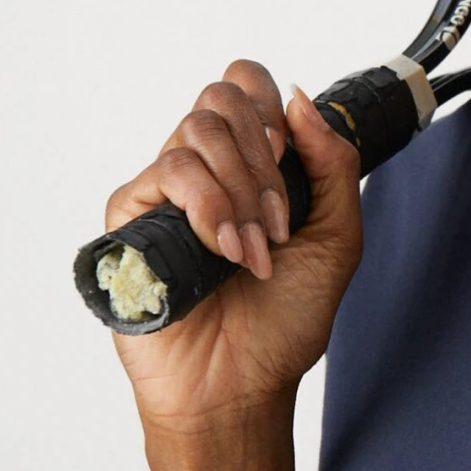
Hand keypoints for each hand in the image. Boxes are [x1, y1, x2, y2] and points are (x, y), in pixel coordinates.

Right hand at [103, 61, 362, 433]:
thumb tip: (300, 98)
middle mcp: (206, 171)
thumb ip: (334, 164)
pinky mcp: (131, 217)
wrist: (242, 385)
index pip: (246, 86)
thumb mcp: (339, 236)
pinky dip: (210, 207)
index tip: (288, 155)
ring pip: (197, 130)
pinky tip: (226, 252)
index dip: (269, 105)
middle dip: (264, 158)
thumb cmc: (285, 322)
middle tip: (277, 221)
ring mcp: (166, 193)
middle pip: (222, 98)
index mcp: (251, 165)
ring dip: (242, 191)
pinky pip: (168, 172)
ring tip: (252, 252)